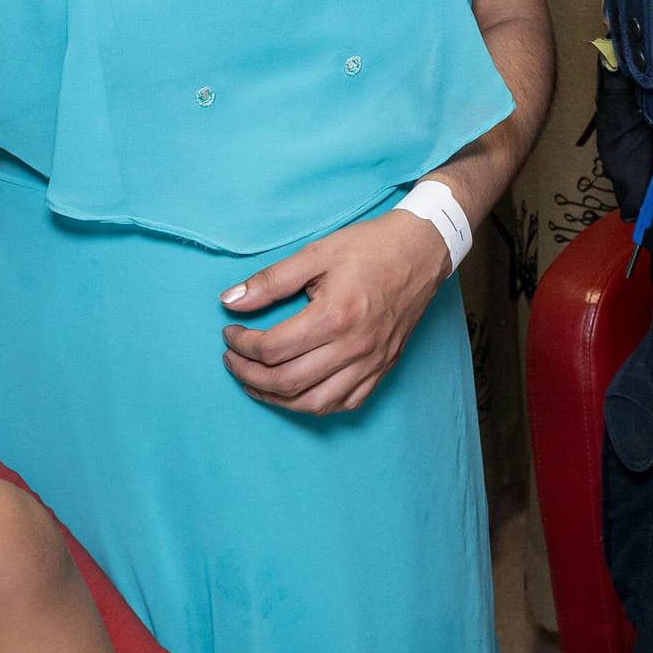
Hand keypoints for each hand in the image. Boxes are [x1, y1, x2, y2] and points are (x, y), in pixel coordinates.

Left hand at [219, 211, 447, 415]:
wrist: (423, 250)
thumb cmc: (371, 248)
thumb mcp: (316, 253)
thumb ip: (270, 281)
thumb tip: (230, 301)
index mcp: (334, 316)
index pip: (272, 348)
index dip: (241, 345)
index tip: (230, 333)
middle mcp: (353, 347)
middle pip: (287, 381)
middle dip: (248, 375)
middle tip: (233, 360)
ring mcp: (371, 362)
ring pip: (313, 403)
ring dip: (276, 398)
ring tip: (256, 382)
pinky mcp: (383, 368)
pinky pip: (345, 403)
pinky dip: (314, 404)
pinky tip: (298, 391)